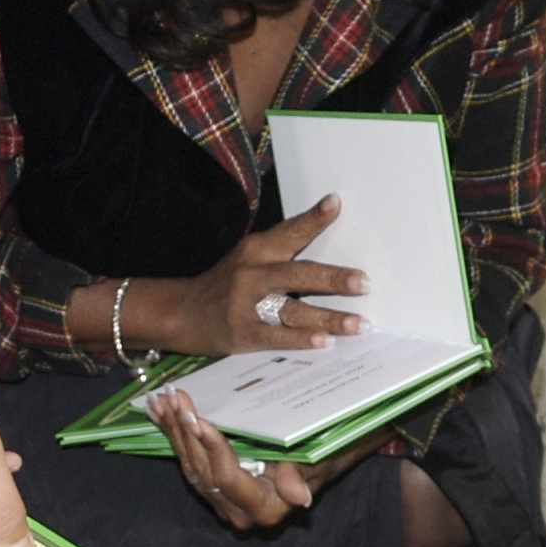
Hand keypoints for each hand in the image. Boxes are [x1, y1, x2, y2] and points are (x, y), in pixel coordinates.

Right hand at [137, 196, 364, 354]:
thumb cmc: (226, 283)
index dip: (313, 218)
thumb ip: (282, 252)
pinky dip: (302, 339)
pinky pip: (278, 336)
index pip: (289, 231)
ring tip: (359, 323)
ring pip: (294, 310)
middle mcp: (253, 274)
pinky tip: (325, 342)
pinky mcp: (243, 333)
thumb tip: (332, 251)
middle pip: (299, 275)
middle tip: (364, 282)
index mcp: (257, 250)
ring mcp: (247, 305)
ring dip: (329, 317)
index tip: (336, 204)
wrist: (181, 312)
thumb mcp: (248, 258)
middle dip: (334, 279)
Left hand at [149, 394, 361, 531]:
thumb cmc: (319, 458)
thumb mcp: (313, 464)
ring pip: (189, 464)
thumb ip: (298, 478)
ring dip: (173, 429)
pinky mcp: (210, 484)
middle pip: (202, 469)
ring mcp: (220, 498)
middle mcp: (236, 509)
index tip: (200, 420)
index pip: (228, 477)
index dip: (213, 449)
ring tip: (163, 398)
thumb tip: (300, 497)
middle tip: (176, 398)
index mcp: (261, 509)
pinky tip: (159, 410)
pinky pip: (187, 459)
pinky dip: (173, 433)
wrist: (316, 461)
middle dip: (186, 431)